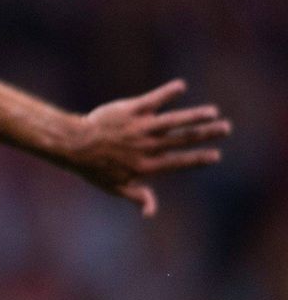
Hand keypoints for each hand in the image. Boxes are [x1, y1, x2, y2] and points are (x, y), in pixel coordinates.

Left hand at [63, 79, 229, 216]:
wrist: (73, 144)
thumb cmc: (93, 167)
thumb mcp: (114, 186)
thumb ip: (137, 196)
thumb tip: (151, 214)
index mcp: (146, 165)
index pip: (177, 162)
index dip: (197, 159)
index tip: (216, 156)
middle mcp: (146, 146)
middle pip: (182, 139)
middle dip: (205, 134)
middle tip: (226, 128)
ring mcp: (139, 127)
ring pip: (172, 121)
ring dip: (194, 116)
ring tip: (212, 112)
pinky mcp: (130, 111)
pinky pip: (152, 100)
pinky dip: (166, 93)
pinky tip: (180, 86)